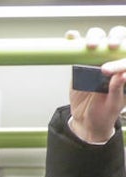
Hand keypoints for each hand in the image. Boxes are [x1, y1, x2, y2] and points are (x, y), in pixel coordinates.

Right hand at [65, 26, 125, 142]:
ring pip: (100, 39)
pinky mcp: (80, 64)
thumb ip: (117, 89)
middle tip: (110, 46)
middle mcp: (113, 61)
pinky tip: (72, 37)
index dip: (121, 60)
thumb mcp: (113, 105)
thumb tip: (122, 75)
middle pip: (117, 39)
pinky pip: (78, 48)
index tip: (109, 70)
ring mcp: (97, 61)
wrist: (85, 121)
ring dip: (96, 38)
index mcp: (124, 70)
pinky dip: (75, 40)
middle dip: (115, 38)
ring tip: (91, 46)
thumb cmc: (104, 113)